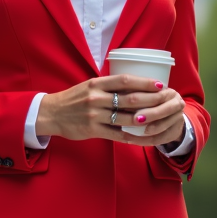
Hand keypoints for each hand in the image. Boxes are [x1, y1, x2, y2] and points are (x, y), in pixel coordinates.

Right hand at [36, 74, 186, 147]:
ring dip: (144, 119)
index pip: (125, 81)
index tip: (159, 84)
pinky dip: (131, 136)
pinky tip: (142, 137)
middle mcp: (96, 98)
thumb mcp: (89, 86)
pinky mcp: (92, 130)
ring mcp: (94, 115)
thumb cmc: (73, 98)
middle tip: (165, 101)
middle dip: (151, 101)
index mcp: (96, 84)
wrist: (51, 114)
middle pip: (130, 99)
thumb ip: (108, 85)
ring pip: (126, 118)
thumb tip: (133, 83)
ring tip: (158, 119)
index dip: (144, 82)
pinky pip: (116, 134)